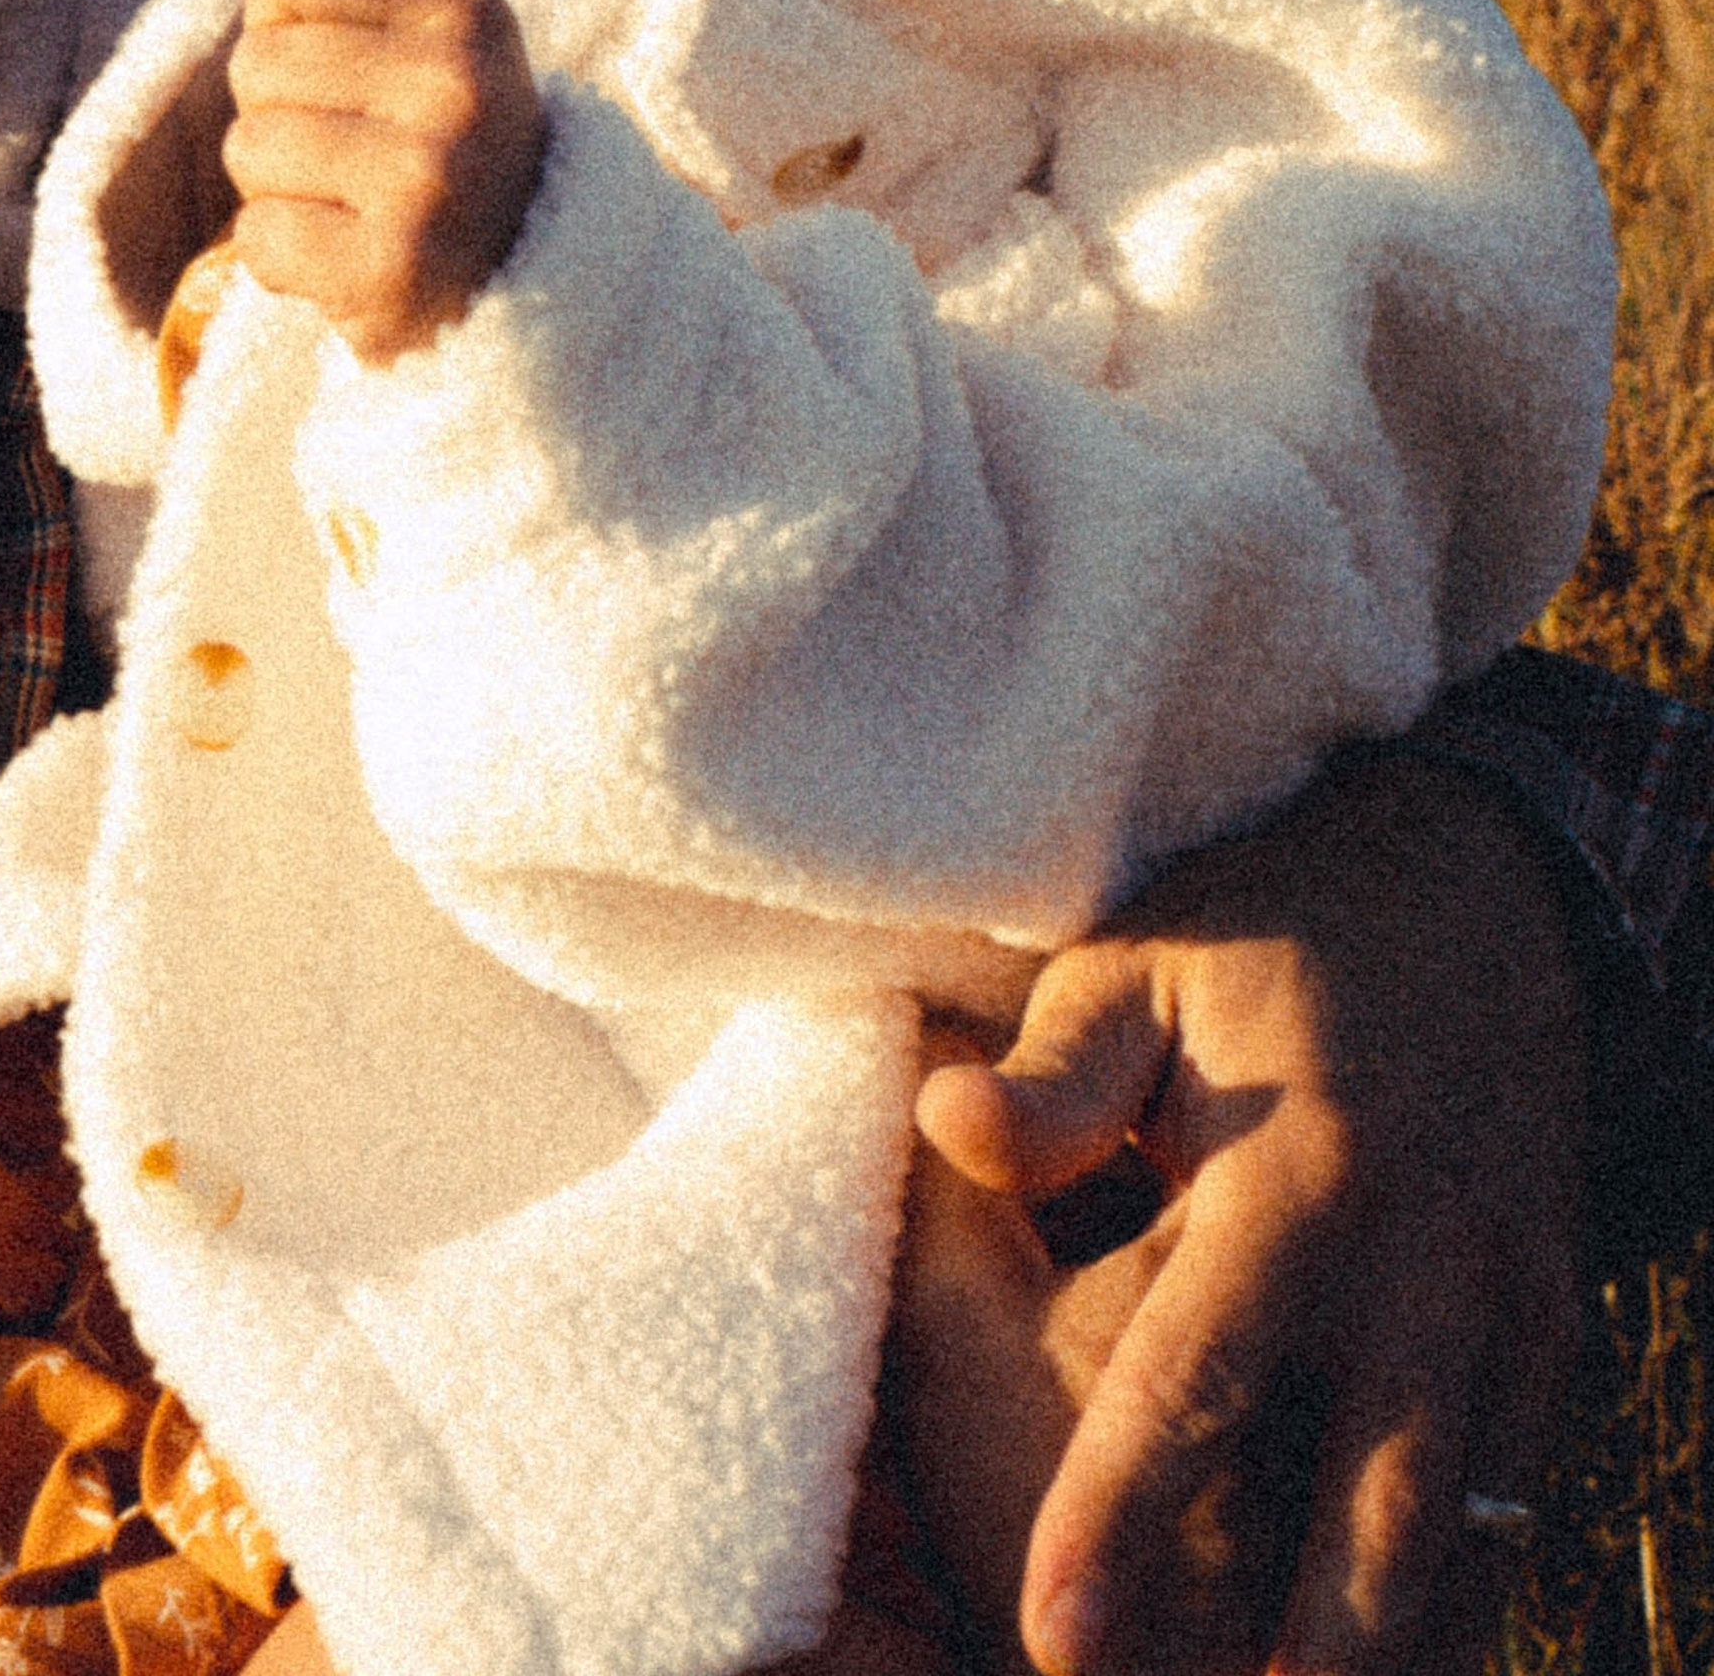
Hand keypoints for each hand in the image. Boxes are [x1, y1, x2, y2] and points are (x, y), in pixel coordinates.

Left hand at [223, 0, 546, 362]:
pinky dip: (282, 257)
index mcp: (468, 14)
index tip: (342, 67)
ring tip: (349, 204)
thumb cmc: (451, 140)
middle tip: (351, 151)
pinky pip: (257, 236)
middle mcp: (459, 90)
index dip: (286, 22)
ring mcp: (428, 182)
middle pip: (259, 61)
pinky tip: (344, 259)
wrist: (535, 280)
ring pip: (250, 147)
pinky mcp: (391, 271)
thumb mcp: (429, 35)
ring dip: (277, 186)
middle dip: (279, 110)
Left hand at [901, 751, 1583, 1675]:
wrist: (1478, 890)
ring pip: (1462, 1525)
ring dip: (1389, 1641)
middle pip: (1371, 1508)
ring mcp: (1505, 1309)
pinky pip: (1512, 1486)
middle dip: (1299, 1650)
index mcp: (1309, 1180)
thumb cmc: (1267, 937)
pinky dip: (1460, 1584)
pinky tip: (1388, 1653)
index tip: (1057, 1639)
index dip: (1121, 1513)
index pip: (1196, 1378)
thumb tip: (946, 1132)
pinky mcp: (1544, 1331)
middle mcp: (1424, 1266)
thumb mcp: (1139, 968)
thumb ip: (1053, 1076)